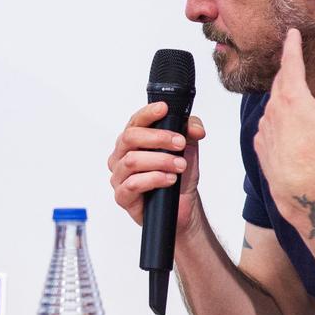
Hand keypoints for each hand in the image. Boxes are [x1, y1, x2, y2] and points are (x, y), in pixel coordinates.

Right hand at [109, 102, 205, 232]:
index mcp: (134, 140)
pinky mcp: (122, 196)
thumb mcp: (189, 148)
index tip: (164, 109)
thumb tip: (195, 128)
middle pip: (130, 137)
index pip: (136, 121)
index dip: (148, 113)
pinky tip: (169, 179)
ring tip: (179, 166)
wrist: (182, 206)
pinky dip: (154, 179)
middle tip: (179, 143)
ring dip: (160, 161)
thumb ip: (190, 131)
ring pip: (132, 161)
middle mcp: (122, 155)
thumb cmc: (179, 176)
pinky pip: (133, 184)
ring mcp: (120, 176)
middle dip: (158, 138)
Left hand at [256, 30, 314, 209]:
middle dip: (286, 69)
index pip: (291, 61)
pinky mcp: (260, 144)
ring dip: (279, 96)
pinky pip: (265, 125)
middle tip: (291, 61)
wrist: (297, 186)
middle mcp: (274, 107)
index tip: (291, 32)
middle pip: (279, 81)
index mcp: (293, 96)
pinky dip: (273, 120)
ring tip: (287, 94)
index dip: (292, 44)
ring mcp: (264, 126)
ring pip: (271, 104)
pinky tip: (280, 126)